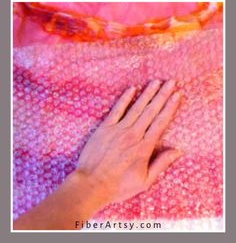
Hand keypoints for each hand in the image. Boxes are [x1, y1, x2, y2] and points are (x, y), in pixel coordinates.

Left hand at [76, 79, 181, 204]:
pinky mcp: (105, 127)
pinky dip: (125, 98)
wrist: (91, 184)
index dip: (170, 107)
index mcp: (144, 147)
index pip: (160, 122)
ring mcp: (118, 129)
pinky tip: (132, 88)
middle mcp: (133, 134)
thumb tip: (177, 150)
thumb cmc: (119, 186)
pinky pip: (117, 109)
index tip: (177, 95)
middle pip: (151, 111)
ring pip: (136, 107)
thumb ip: (161, 164)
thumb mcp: (145, 181)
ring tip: (156, 82)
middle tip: (171, 82)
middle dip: (162, 95)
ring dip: (147, 93)